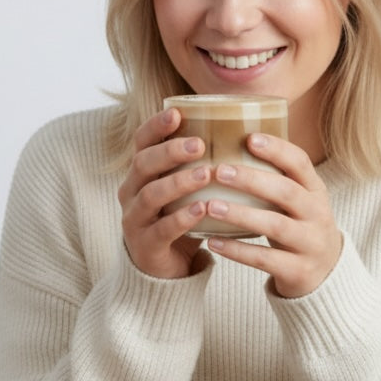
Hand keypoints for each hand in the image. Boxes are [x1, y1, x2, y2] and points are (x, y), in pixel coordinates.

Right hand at [117, 108, 211, 278]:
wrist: (166, 268)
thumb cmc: (181, 216)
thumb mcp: (187, 187)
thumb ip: (202, 162)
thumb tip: (249, 130)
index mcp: (140, 172)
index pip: (141, 141)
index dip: (156, 126)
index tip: (177, 112)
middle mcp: (131, 191)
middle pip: (142, 164)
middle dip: (169, 151)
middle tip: (199, 144)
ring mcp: (135, 219)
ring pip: (150, 195)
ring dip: (179, 182)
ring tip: (206, 174)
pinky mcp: (145, 245)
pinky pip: (162, 229)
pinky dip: (182, 218)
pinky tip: (202, 209)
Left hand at [204, 133, 342, 297]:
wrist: (325, 274)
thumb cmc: (298, 226)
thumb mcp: (298, 200)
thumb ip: (275, 178)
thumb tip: (230, 140)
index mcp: (315, 190)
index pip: (300, 163)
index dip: (277, 149)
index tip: (249, 138)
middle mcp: (317, 214)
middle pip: (286, 192)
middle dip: (252, 180)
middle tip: (219, 170)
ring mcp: (310, 243)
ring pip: (275, 226)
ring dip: (240, 214)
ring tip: (211, 205)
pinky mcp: (298, 270)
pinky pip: (264, 259)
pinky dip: (237, 251)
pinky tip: (212, 242)